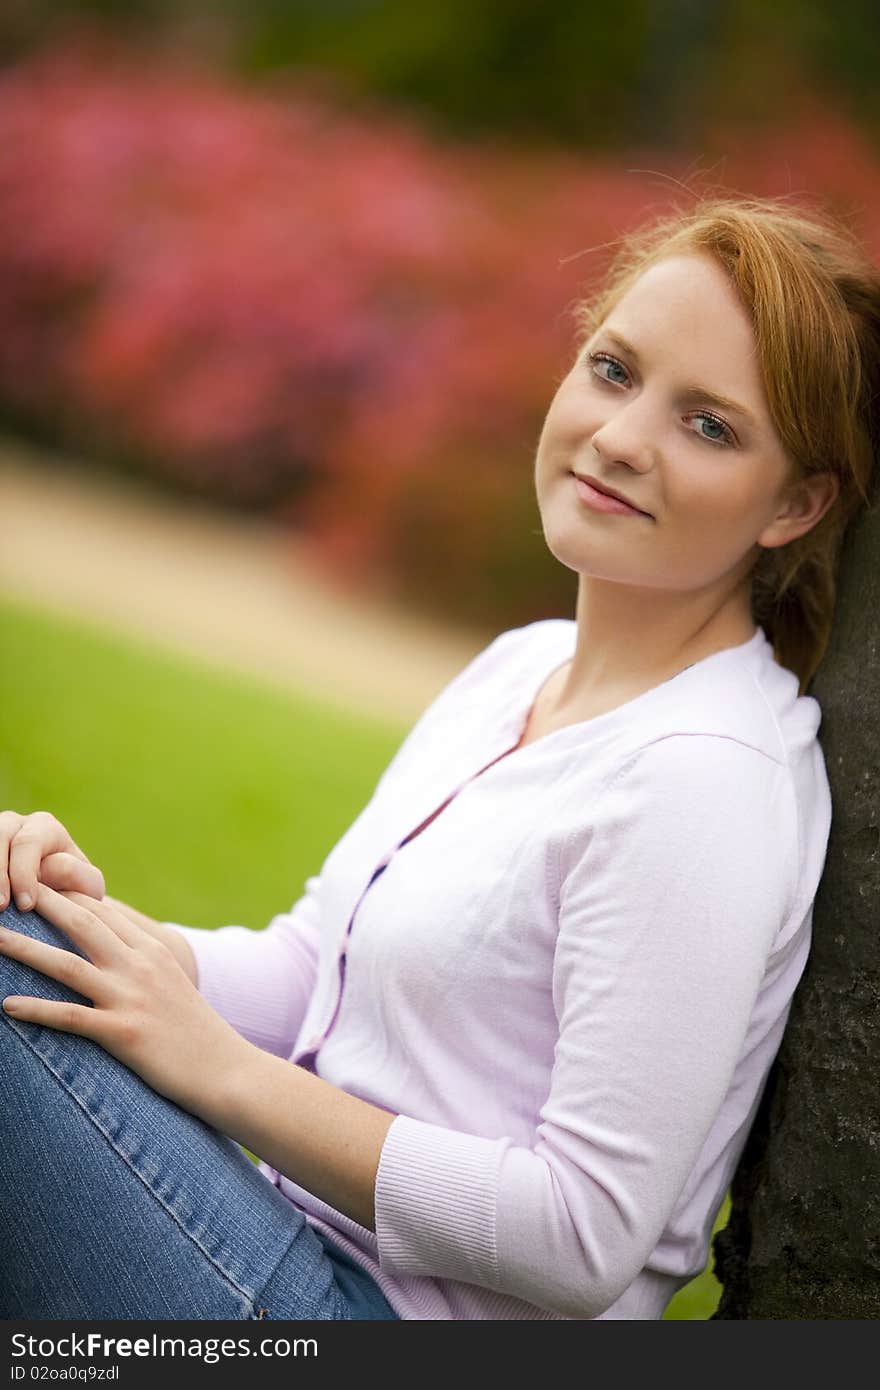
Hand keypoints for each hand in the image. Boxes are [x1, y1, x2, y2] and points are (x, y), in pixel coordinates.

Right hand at [0, 811, 105, 912]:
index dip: (24, 874)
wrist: (62, 899)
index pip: (28, 843)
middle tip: (1, 907)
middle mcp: (15, 824)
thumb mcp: (86, 884)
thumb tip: (46, 868)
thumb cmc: (76, 891)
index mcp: (45, 827)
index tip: (26, 905)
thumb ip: (75, 874)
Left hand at [0, 886, 248, 1121]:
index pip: (103, 910)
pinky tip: (6, 1006)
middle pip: (81, 925)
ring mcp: (131, 998)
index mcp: (152, 950)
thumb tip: (109, 947)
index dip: (66, 894)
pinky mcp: (123, 1033)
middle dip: (41, 906)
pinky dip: (36, 1010)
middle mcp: (140, 966)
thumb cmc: (195, 1031)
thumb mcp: (172, 983)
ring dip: (25, 950)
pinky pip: (70, 1018)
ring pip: (67, 965)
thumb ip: (142, 960)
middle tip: (8, 894)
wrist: (226, 1070)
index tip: (35, 883)